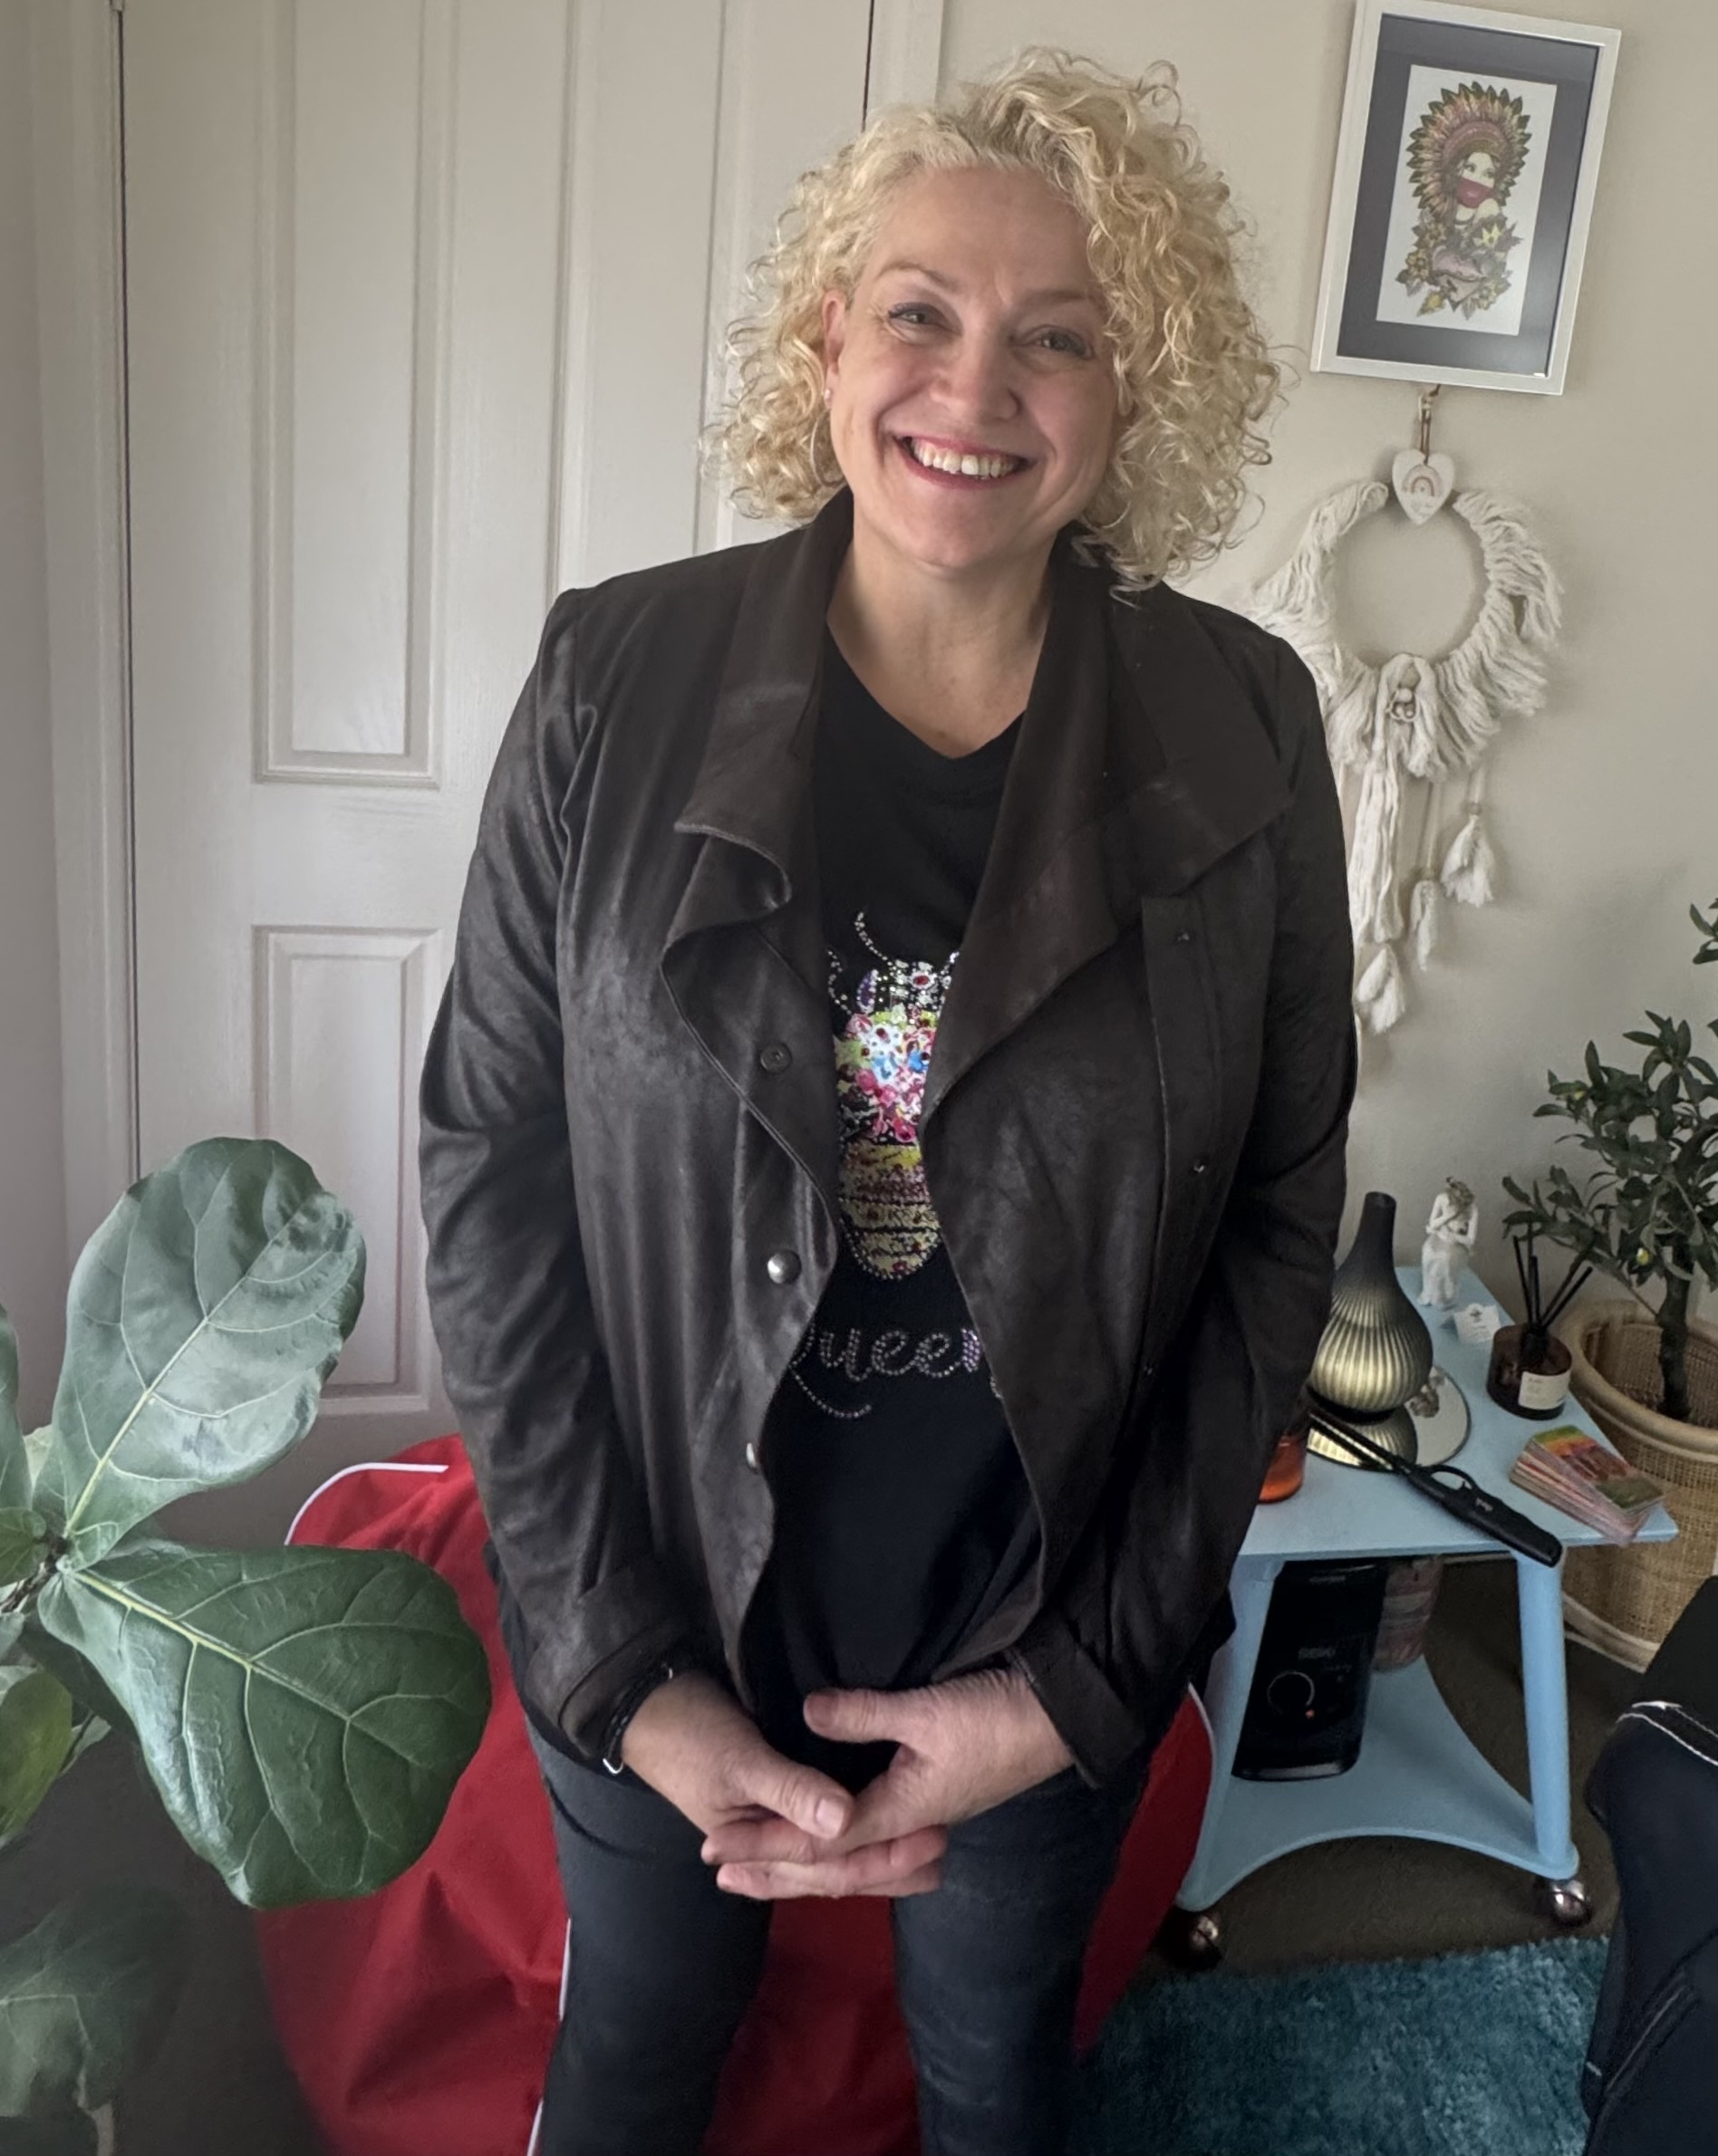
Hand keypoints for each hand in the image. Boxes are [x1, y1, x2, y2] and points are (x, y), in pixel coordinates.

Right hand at [619, 1673, 943, 1896]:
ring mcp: (761, 1814)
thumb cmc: (687, 1732)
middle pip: (830, 1865)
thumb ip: (790, 1789)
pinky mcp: (763, 1787)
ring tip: (916, 1853)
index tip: (929, 1849)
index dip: (882, 1857)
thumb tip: (845, 1821)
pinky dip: (841, 1824)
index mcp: (758, 1841)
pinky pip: (813, 1817)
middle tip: (936, 1860)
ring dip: (867, 1851)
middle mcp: (764, 1837)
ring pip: (823, 1845)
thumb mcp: (739, 1760)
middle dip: (882, 1865)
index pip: (827, 1865)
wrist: (639, 1698)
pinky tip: (860, 1821)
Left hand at [701, 1667, 1073, 1899]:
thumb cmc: (995, 1716)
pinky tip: (826, 1844)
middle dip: (774, 1872)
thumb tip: (805, 1713)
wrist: (1059, 1717)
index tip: (714, 1844)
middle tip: (720, 1873)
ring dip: (802, 1867)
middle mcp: (908, 1828)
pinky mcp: (932, 1803)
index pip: (817, 1839)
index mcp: (902, 1813)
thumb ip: (863, 1714)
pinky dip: (837, 1852)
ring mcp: (923, 1819)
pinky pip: (871, 1845)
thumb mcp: (926, 1710)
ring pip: (852, 1862)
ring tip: (758, 1868)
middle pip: (831, 1867)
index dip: (764, 1843)